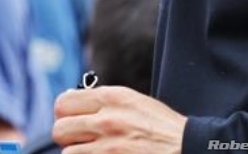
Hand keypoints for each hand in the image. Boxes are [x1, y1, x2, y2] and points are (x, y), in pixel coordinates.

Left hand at [52, 85, 185, 153]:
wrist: (187, 147)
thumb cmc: (161, 126)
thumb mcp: (132, 101)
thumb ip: (103, 101)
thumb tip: (72, 102)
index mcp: (111, 98)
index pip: (63, 103)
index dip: (63, 113)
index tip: (69, 118)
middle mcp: (107, 120)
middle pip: (60, 129)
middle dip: (66, 135)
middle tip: (78, 138)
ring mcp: (109, 147)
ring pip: (69, 152)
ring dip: (78, 152)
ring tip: (93, 150)